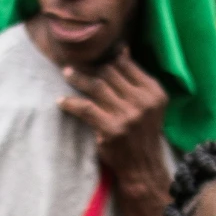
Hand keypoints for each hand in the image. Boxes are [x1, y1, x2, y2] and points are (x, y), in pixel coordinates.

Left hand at [61, 57, 171, 213]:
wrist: (142, 167)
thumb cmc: (141, 133)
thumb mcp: (146, 104)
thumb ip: (134, 79)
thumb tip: (122, 49)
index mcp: (154, 92)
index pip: (126, 65)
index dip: (107, 58)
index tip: (91, 56)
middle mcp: (143, 102)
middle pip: (110, 73)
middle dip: (90, 67)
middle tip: (74, 63)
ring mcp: (128, 116)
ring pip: (97, 87)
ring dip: (78, 78)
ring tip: (66, 73)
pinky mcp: (112, 129)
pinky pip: (86, 108)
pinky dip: (71, 103)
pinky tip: (61, 101)